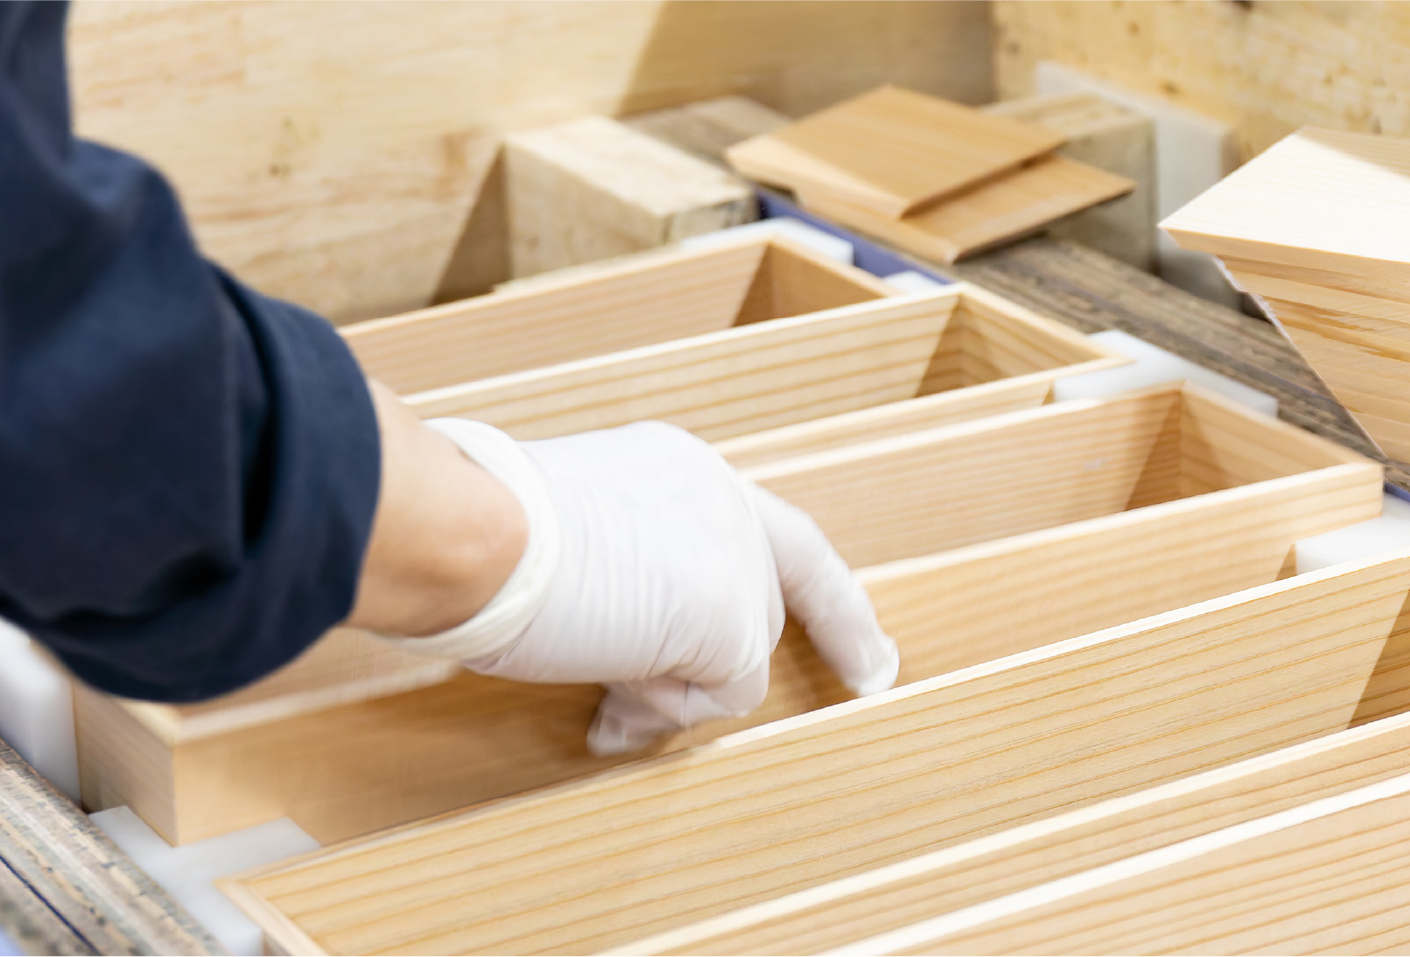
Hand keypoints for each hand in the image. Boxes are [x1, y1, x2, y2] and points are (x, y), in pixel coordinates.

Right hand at [401, 418, 898, 755]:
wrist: (466, 527)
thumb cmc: (484, 530)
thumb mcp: (574, 541)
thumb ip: (635, 581)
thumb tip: (641, 668)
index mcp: (681, 469)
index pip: (779, 538)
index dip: (833, 606)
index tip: (873, 662)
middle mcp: (723, 497)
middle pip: (752, 613)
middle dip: (693, 671)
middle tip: (620, 703)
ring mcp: (734, 551)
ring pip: (737, 658)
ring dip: (662, 685)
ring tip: (587, 668)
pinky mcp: (731, 611)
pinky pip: (724, 695)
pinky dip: (664, 706)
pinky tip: (604, 682)